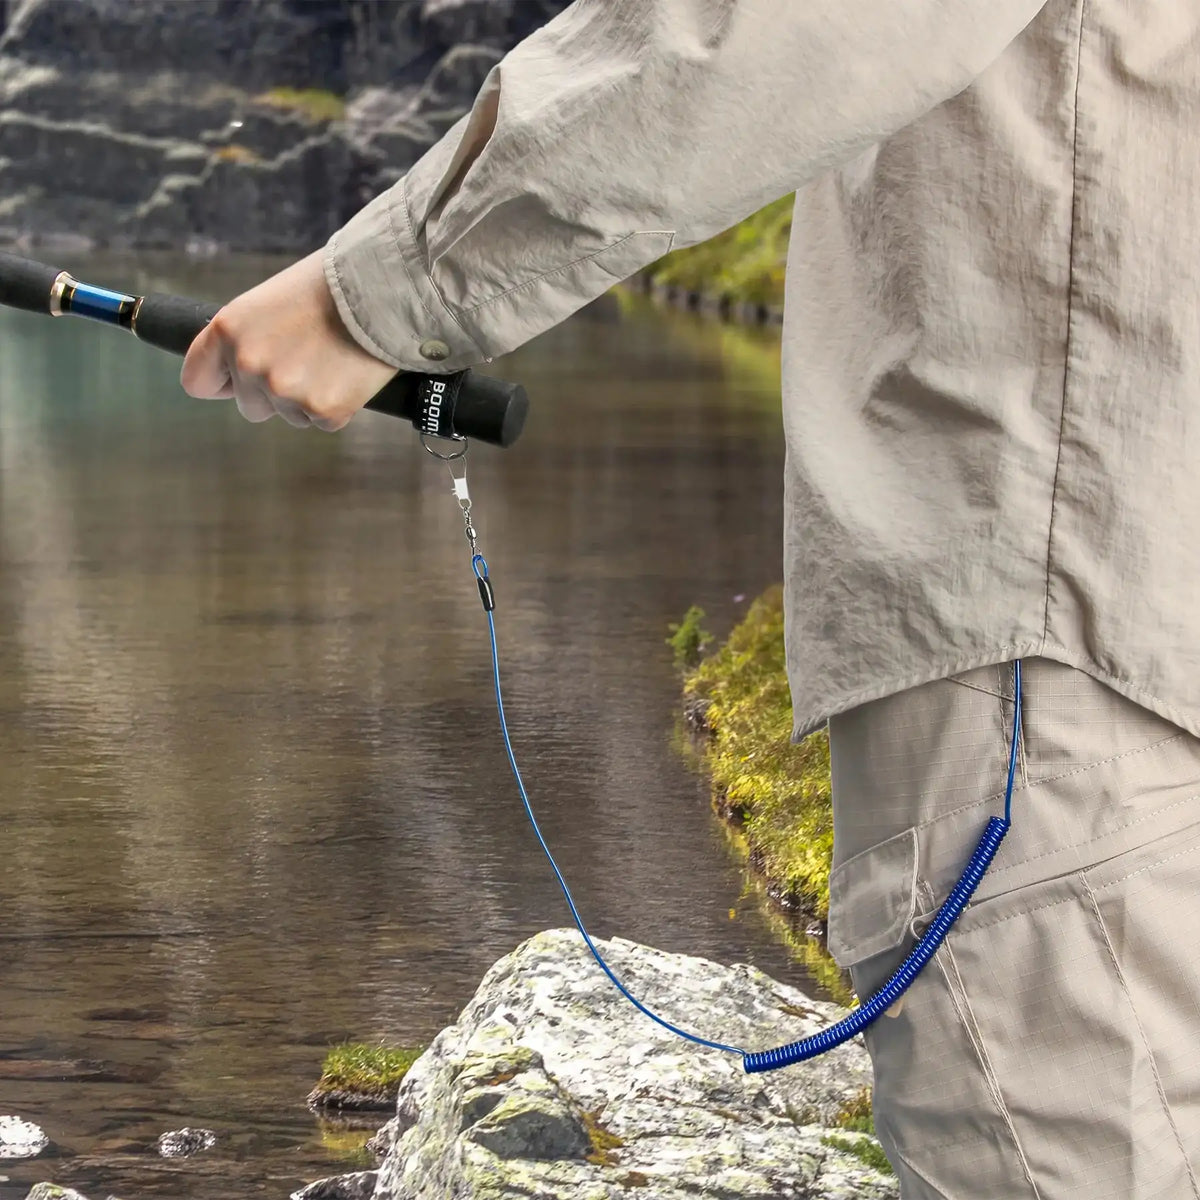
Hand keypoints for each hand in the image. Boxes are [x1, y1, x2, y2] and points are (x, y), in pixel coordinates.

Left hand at [180, 249, 398, 431]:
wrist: (381, 288)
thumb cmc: (328, 287)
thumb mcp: (267, 303)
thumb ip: (246, 338)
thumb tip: (238, 373)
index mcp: (227, 331)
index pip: (198, 381)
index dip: (222, 383)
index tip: (238, 381)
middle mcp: (250, 364)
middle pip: (250, 407)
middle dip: (274, 393)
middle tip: (307, 361)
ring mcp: (286, 391)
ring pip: (288, 416)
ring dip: (308, 397)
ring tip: (332, 360)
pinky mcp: (323, 410)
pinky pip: (322, 421)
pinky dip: (338, 405)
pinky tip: (348, 373)